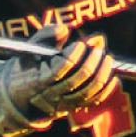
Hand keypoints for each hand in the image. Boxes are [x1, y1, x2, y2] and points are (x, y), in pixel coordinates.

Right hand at [0, 34, 119, 136]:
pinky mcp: (73, 107)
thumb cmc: (30, 64)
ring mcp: (62, 104)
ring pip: (86, 93)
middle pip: (75, 82)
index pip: (58, 70)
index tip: (80, 44)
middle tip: (98, 48)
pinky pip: (93, 101)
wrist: (23, 93)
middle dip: (90, 63)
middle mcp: (49, 95)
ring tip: (107, 58)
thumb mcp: (32, 47)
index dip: (72, 56)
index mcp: (36, 80)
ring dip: (100, 75)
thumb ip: (46, 34)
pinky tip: (113, 75)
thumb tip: (65, 29)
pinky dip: (105, 89)